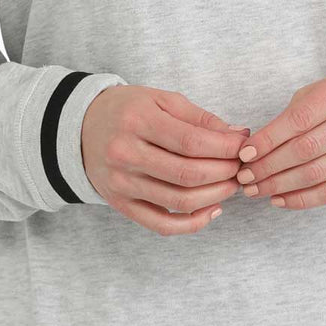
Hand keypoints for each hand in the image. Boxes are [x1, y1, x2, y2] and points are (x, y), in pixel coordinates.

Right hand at [81, 85, 249, 234]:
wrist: (80, 128)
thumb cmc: (128, 110)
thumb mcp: (161, 100)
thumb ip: (200, 118)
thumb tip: (238, 136)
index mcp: (137, 121)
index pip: (191, 142)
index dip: (225, 148)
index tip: (244, 147)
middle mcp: (125, 153)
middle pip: (188, 174)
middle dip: (225, 172)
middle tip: (241, 167)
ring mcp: (121, 183)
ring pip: (179, 201)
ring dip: (216, 196)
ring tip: (231, 184)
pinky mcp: (121, 204)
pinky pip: (162, 224)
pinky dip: (193, 223)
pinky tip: (213, 210)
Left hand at [234, 70, 325, 209]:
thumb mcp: (325, 91)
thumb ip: (294, 114)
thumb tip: (255, 148)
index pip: (300, 118)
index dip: (269, 138)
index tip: (245, 153)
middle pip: (307, 149)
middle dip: (269, 166)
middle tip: (245, 176)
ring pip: (318, 173)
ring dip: (280, 185)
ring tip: (256, 190)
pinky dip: (302, 199)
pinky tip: (280, 199)